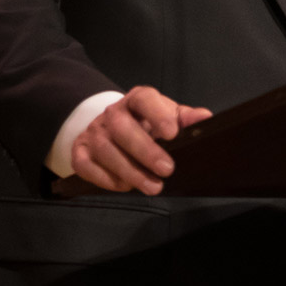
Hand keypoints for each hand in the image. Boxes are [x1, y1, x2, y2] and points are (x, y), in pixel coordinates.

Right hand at [69, 85, 212, 194]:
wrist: (111, 128)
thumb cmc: (147, 125)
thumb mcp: (168, 118)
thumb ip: (186, 119)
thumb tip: (205, 118)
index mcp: (136, 100)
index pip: (143, 99)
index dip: (157, 114)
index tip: (172, 133)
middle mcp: (112, 114)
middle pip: (122, 127)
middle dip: (145, 150)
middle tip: (167, 169)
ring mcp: (93, 132)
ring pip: (105, 149)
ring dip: (130, 171)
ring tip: (152, 186)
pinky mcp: (80, 151)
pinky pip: (87, 165)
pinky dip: (106, 178)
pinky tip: (125, 186)